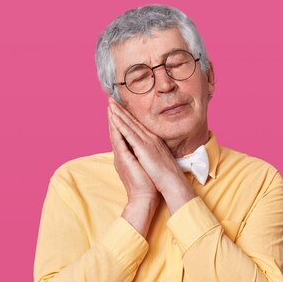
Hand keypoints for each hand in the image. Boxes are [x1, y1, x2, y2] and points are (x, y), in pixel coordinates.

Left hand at [108, 97, 196, 213]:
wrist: (172, 182)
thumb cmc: (165, 176)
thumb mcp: (157, 160)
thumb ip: (150, 153)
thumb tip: (144, 152)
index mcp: (152, 141)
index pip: (137, 125)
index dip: (127, 115)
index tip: (118, 107)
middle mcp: (149, 138)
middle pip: (132, 121)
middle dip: (121, 109)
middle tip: (111, 98)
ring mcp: (146, 141)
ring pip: (130, 124)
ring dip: (119, 113)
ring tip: (110, 102)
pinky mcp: (143, 147)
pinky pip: (129, 133)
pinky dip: (121, 124)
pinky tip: (113, 117)